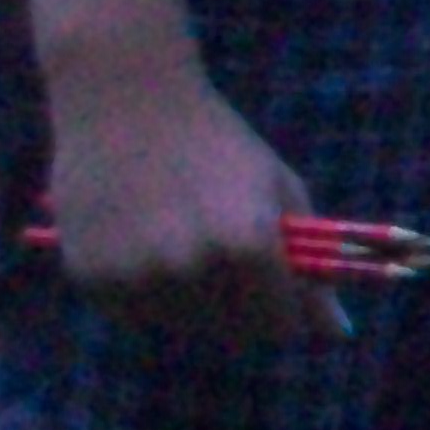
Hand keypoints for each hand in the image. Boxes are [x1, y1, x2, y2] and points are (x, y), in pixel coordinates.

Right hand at [44, 41, 347, 348]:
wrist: (124, 93)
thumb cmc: (214, 138)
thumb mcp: (276, 187)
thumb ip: (311, 266)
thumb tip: (339, 335)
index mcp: (247, 245)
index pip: (279, 327)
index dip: (281, 309)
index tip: (271, 287)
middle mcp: (192, 269)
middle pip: (229, 334)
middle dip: (236, 306)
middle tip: (222, 260)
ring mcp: (136, 276)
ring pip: (177, 327)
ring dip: (185, 301)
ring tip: (175, 239)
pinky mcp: (90, 277)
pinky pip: (129, 313)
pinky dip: (138, 292)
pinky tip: (136, 239)